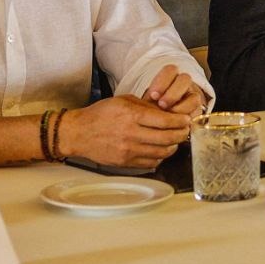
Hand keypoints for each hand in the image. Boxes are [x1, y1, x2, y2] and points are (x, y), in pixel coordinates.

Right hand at [57, 94, 190, 168]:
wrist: (78, 133)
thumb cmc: (101, 114)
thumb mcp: (124, 101)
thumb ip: (147, 106)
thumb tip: (168, 111)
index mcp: (132, 115)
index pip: (164, 120)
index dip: (179, 121)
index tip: (186, 119)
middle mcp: (131, 134)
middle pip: (167, 138)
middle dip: (181, 134)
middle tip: (186, 130)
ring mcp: (128, 151)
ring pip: (161, 152)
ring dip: (173, 146)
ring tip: (176, 140)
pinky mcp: (125, 163)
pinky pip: (151, 162)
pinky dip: (160, 157)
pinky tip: (162, 150)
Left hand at [142, 64, 205, 114]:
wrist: (165, 117)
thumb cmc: (153, 108)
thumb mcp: (148, 102)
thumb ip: (147, 101)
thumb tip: (138, 105)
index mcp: (171, 77)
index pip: (170, 70)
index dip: (163, 82)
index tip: (153, 95)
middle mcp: (184, 85)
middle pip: (185, 79)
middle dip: (173, 94)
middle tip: (162, 105)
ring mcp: (193, 97)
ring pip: (194, 98)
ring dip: (181, 108)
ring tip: (170, 117)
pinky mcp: (197, 112)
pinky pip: (197, 114)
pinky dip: (186, 120)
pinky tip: (176, 125)